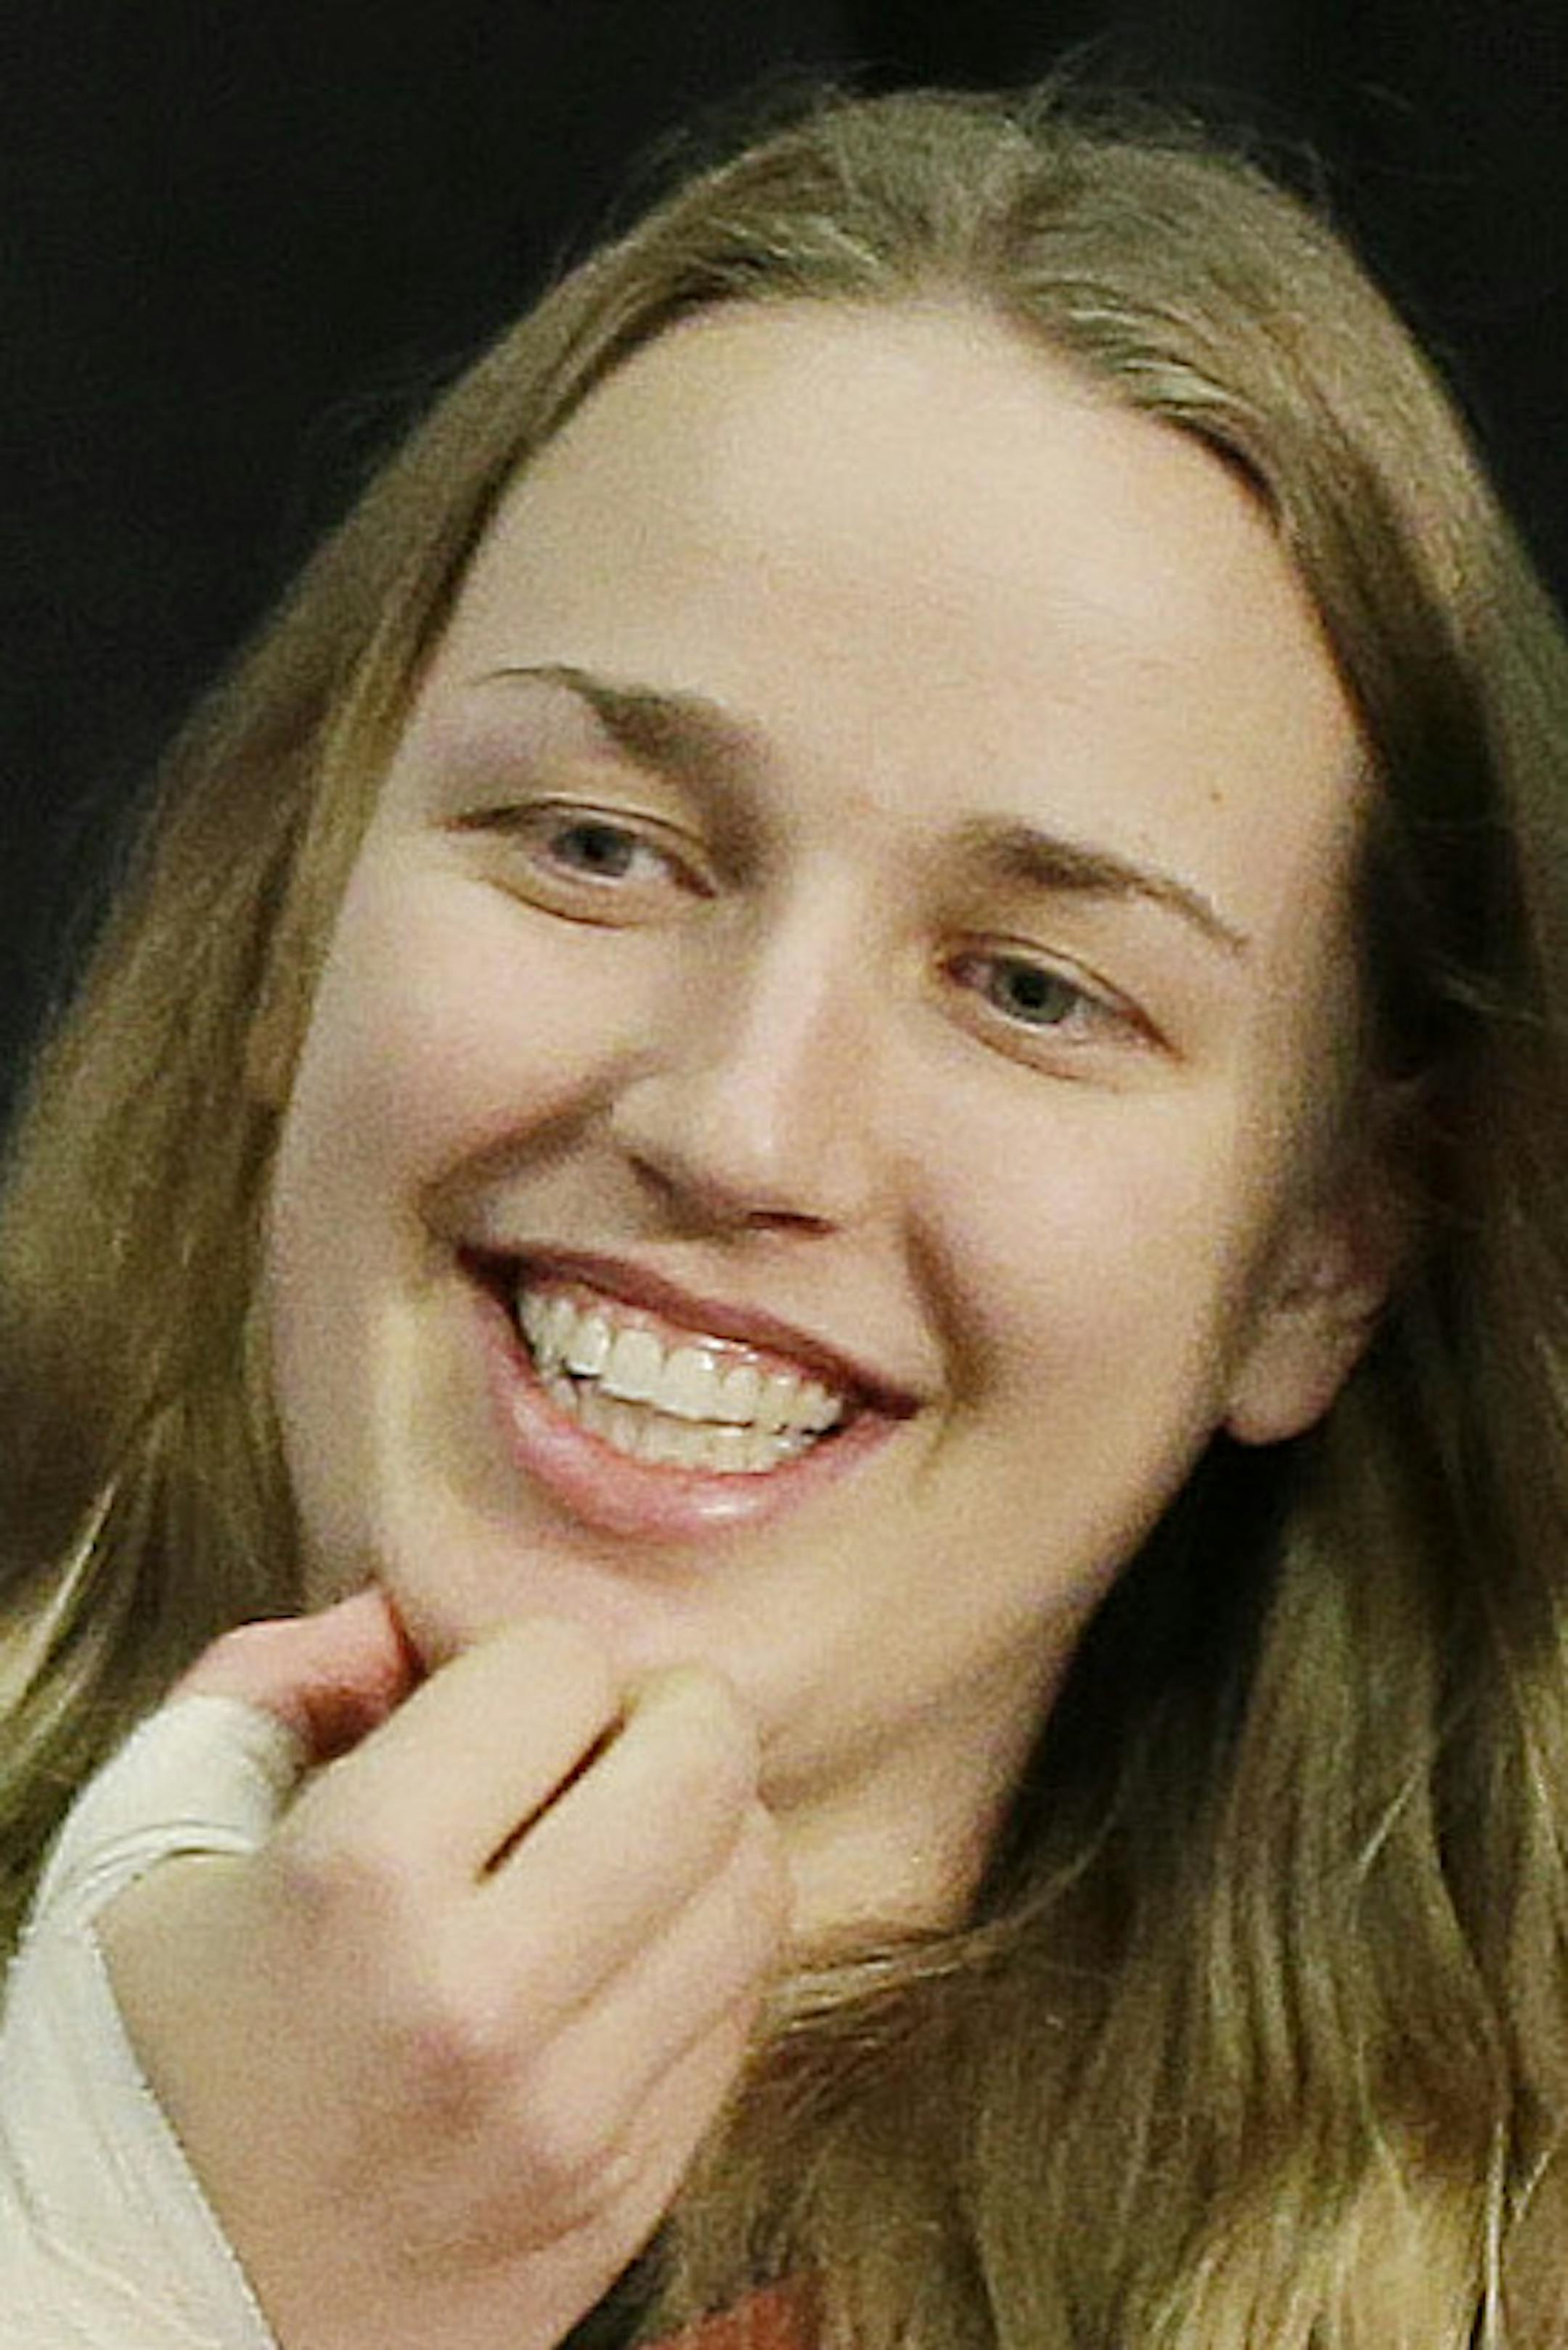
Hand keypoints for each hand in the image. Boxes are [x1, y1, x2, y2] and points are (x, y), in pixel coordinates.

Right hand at [99, 1594, 788, 2349]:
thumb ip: (278, 1679)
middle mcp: (487, 2005)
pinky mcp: (621, 2208)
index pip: (563, 1668)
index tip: (484, 1711)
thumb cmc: (131, 2057)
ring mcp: (571, 2124)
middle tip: (598, 1744)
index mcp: (359, 1884)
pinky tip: (614, 1960)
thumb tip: (414, 1616)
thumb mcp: (151, 1835)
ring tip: (620, 1847)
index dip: (523, 1667)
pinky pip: (737, 2019)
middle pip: (703, 1763)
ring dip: (703, 1835)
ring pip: (753, 1886)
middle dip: (657, 1719)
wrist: (130, 2321)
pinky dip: (696, 1958)